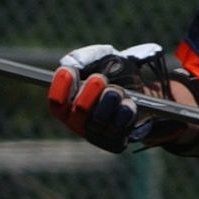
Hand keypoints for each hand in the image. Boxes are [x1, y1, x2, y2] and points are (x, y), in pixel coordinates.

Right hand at [47, 43, 173, 153]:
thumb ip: (82, 57)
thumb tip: (69, 66)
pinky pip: (118, 125)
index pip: (55, 103)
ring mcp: (95, 134)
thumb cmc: (115, 70)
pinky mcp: (114, 143)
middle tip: (100, 79)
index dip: (60, 88)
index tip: (70, 72)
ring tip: (118, 91)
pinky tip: (127, 104)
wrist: (143, 86)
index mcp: (67, 104)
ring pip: (100, 117)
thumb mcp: (100, 56)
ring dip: (112, 97)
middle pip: (79, 109)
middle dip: (92, 89)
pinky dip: (126, 109)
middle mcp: (77, 122)